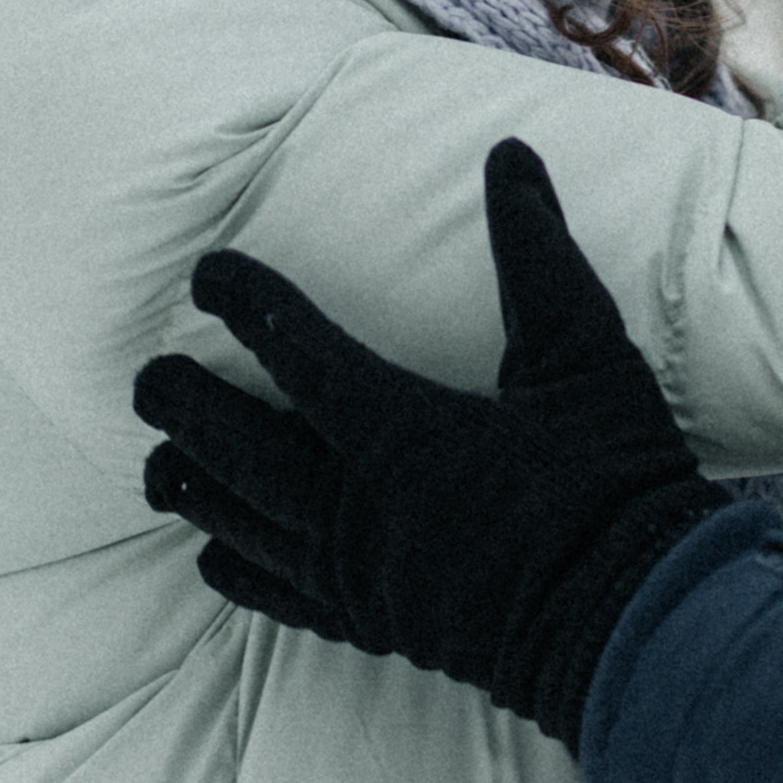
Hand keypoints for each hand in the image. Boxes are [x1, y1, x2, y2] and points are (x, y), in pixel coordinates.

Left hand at [132, 139, 727, 749]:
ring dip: (197, 487)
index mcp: (403, 430)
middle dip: (189, 408)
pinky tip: (210, 556)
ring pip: (248, 523)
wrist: (633, 622)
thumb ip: (538, 254)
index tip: (208, 273)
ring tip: (156, 462)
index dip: (246, 307)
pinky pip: (282, 596)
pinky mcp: (375, 624)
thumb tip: (510, 158)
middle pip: (244, 448)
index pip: (297, 354)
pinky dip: (238, 569)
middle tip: (148, 377)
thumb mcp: (585, 353)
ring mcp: (360, 573)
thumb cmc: (615, 479)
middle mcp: (359, 506)